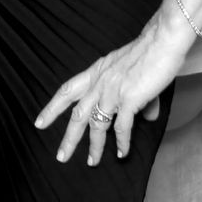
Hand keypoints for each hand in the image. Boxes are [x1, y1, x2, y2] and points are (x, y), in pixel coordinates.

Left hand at [34, 21, 189, 165]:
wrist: (162, 40)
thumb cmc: (149, 52)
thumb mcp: (130, 71)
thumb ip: (134, 96)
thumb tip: (147, 116)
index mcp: (96, 72)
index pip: (67, 91)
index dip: (52, 108)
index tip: (39, 123)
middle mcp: (99, 82)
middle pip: (77, 114)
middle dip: (68, 138)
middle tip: (60, 156)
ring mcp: (112, 91)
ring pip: (97, 125)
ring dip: (95, 146)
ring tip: (92, 162)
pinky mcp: (129, 98)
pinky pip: (122, 127)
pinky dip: (121, 142)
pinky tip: (121, 153)